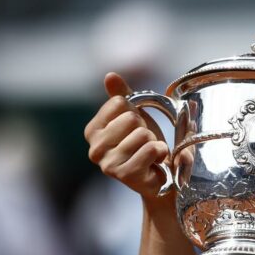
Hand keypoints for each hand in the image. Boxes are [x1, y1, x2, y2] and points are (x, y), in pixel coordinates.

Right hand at [84, 72, 171, 198]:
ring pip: (143, 134)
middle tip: (144, 144)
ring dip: (154, 143)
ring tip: (150, 155)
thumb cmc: (145, 146)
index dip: (135, 112)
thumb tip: (110, 75)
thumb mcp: (135, 117)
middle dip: (146, 129)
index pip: (119, 102)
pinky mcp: (125, 175)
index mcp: (93, 130)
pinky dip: (160, 153)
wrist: (162, 179)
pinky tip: (155, 163)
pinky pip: (151, 149)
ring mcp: (108, 164)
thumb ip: (122, 95)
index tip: (135, 129)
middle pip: (131, 117)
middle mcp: (95, 148)